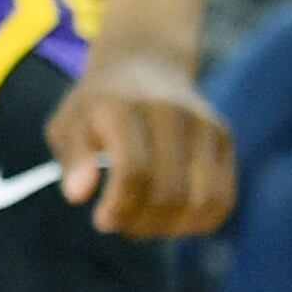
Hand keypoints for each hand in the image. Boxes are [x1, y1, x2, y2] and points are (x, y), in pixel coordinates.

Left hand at [45, 44, 234, 237]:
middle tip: (121, 224)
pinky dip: (198, 221)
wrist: (144, 64)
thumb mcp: (68, 124)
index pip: (133, 172)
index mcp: (123, 106)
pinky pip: (221, 199)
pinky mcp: (223, 137)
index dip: (119, 207)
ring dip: (171, 228)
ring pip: (201, 202)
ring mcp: (202, 124)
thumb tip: (77, 195)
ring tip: (145, 222)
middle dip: (141, 222)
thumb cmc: (98, 107)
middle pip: (168, 193)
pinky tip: (171, 217)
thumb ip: (72, 158)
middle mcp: (169, 112)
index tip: (102, 220)